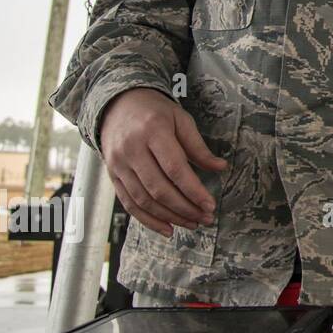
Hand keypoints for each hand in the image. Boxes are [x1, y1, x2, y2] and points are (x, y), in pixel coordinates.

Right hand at [99, 88, 226, 237]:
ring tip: (192, 224)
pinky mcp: (112, 175)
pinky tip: (167, 228)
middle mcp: (132, 150)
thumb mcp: (181, 119)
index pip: (175, 168)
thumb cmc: (156, 111)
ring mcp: (118, 164)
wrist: (117, 104)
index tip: (210, 204)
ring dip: (169, 217)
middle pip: (159, 188)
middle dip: (184, 208)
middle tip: (205, 218)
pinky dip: (148, 220)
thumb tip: (221, 168)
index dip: (193, 190)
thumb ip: (198, 146)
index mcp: (153, 132)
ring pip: (143, 200)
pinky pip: (129, 203)